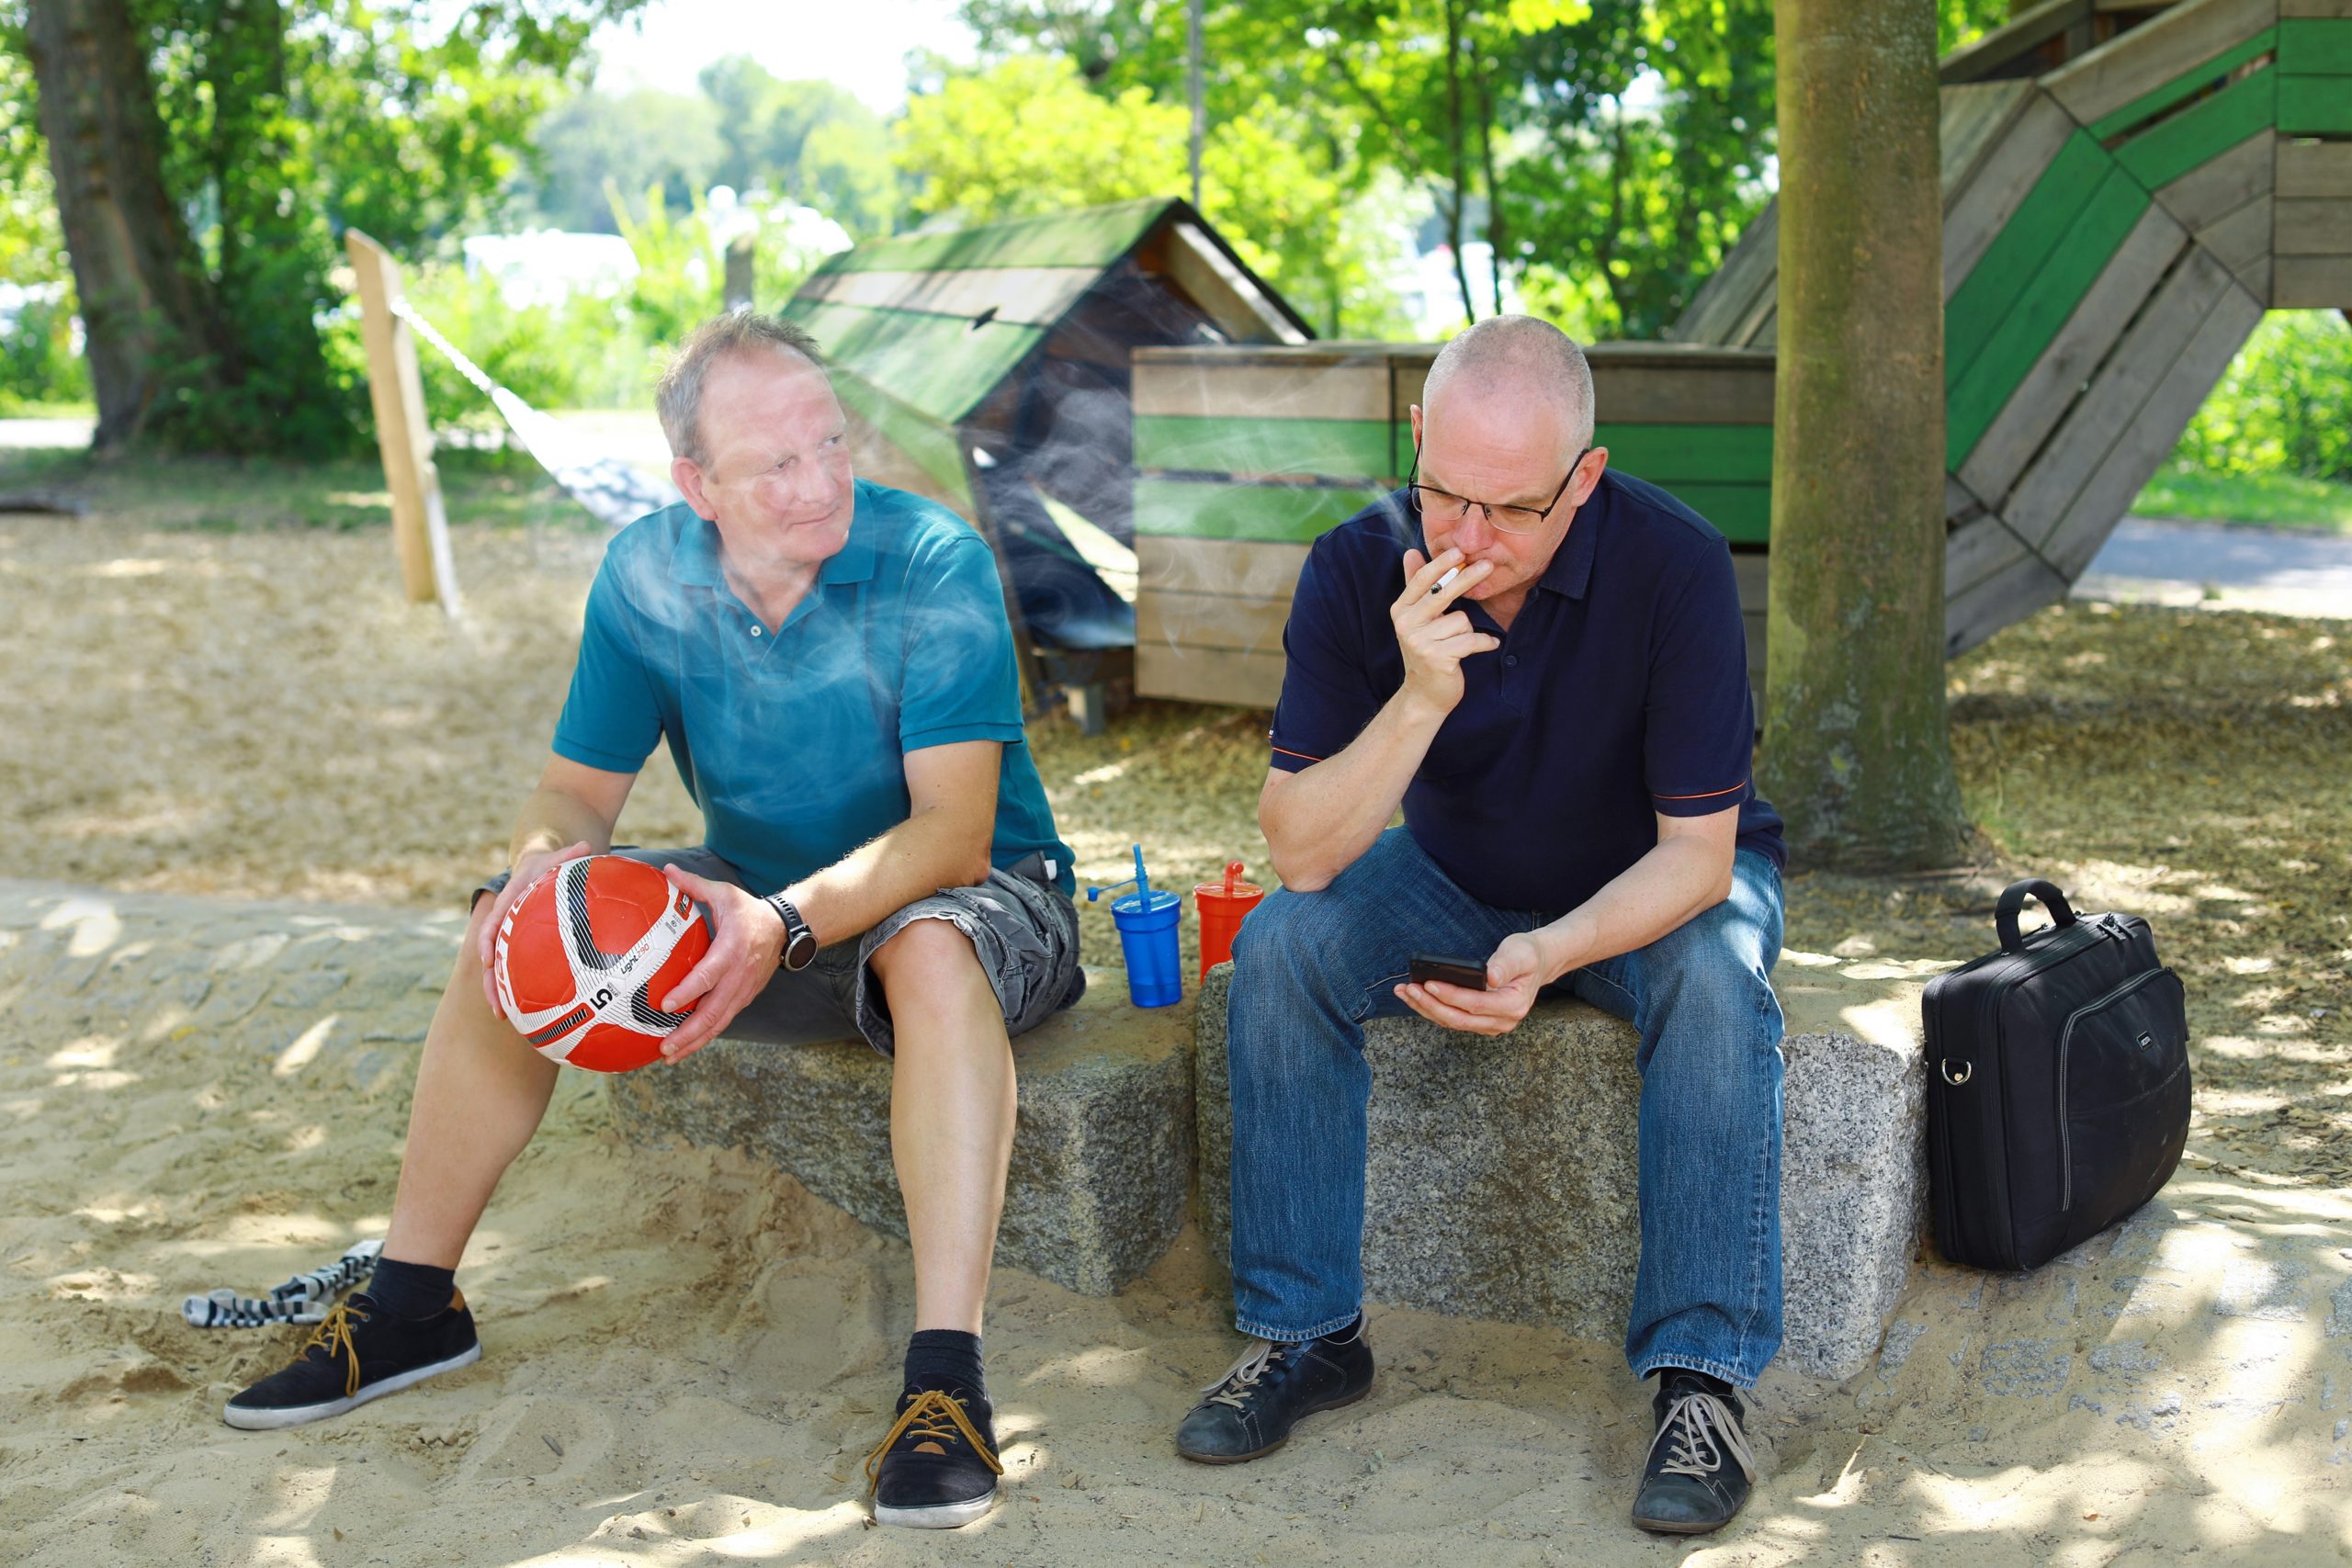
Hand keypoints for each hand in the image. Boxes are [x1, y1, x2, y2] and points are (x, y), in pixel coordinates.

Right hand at [476, 840, 592, 1015]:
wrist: (538, 867)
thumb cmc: (549, 863)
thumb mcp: (557, 857)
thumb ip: (569, 855)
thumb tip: (586, 846)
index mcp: (508, 903)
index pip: (493, 923)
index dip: (487, 941)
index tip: (486, 958)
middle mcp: (504, 923)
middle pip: (490, 955)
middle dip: (490, 981)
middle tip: (496, 1006)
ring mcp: (510, 937)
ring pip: (498, 968)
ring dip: (499, 992)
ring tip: (504, 1018)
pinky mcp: (520, 947)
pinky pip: (517, 969)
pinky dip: (519, 989)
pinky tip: (531, 1011)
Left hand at [650, 864, 786, 1061]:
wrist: (785, 930)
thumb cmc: (749, 911)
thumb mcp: (725, 894)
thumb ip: (694, 886)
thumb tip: (666, 871)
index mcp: (731, 951)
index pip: (708, 976)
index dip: (688, 992)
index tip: (666, 1005)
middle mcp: (738, 977)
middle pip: (713, 1012)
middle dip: (688, 1033)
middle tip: (664, 1047)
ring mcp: (742, 992)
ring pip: (718, 1023)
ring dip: (694, 1042)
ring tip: (669, 1056)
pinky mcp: (743, 999)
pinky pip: (723, 1022)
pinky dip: (704, 1037)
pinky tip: (685, 1047)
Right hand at [1391, 547, 1499, 718]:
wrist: (1424, 695)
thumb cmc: (1427, 650)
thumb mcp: (1417, 618)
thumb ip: (1416, 586)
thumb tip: (1411, 552)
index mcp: (1401, 610)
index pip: (1423, 580)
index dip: (1441, 564)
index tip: (1459, 551)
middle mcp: (1406, 624)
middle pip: (1443, 593)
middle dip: (1467, 578)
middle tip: (1488, 565)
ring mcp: (1420, 642)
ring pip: (1461, 620)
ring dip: (1468, 631)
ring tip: (1459, 644)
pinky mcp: (1437, 658)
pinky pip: (1471, 640)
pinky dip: (1484, 642)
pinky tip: (1488, 645)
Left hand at [1394, 931, 1548, 1036]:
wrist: (1536, 963)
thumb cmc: (1527, 955)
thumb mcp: (1521, 953)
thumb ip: (1506, 965)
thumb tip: (1491, 977)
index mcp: (1513, 1005)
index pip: (1476, 1004)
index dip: (1451, 995)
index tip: (1429, 983)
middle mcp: (1502, 1021)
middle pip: (1459, 1018)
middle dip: (1430, 1004)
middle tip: (1409, 989)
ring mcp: (1490, 1024)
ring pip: (1452, 1022)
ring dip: (1426, 1008)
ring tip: (1404, 992)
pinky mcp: (1479, 1021)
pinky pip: (1452, 1019)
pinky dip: (1431, 1008)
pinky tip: (1414, 996)